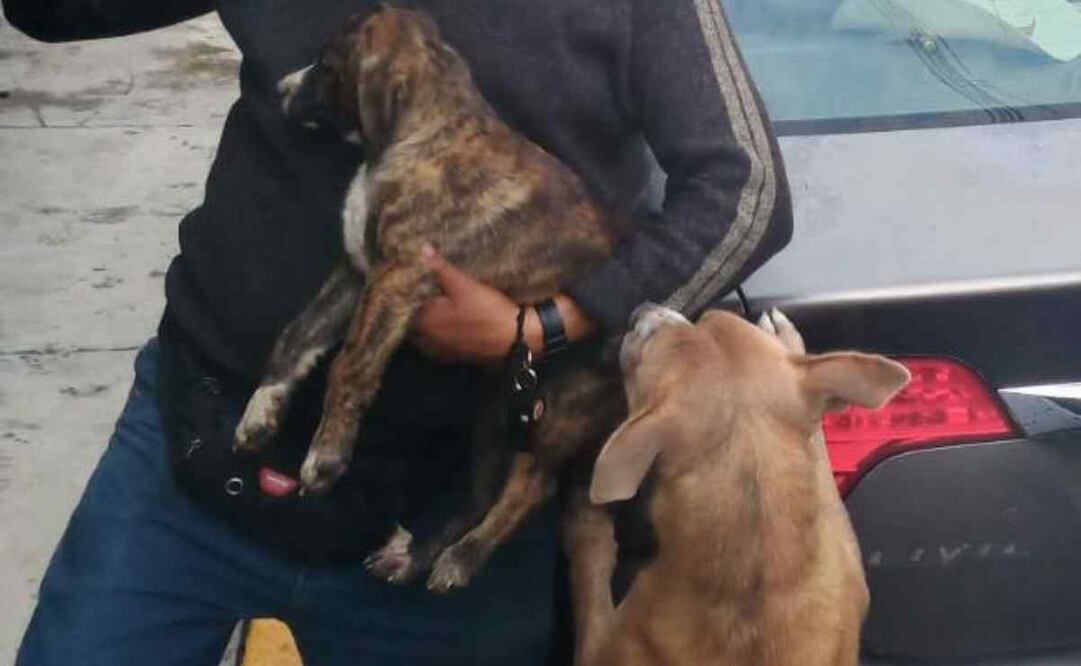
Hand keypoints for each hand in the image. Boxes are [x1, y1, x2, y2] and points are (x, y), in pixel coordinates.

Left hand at [411, 246, 597, 364]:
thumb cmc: (486, 311)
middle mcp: (425, 340)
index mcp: (423, 321)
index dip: (402, 294)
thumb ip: (440, 268)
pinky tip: (445, 324)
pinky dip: (436, 334)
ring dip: (423, 323)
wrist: (514, 338)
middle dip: (411, 309)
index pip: (401, 307)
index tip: (404, 283)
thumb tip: (420, 250)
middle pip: (410, 323)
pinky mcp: (452, 356)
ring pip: (422, 335)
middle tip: (417, 292)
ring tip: (430, 307)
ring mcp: (439, 351)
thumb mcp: (464, 284)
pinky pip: (435, 344)